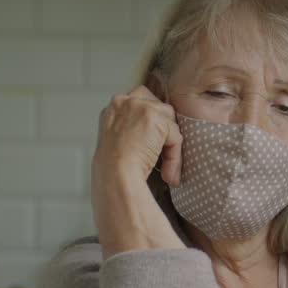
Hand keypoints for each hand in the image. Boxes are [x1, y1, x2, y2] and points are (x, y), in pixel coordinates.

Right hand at [91, 86, 184, 255]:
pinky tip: (167, 175)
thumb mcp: (122, 154)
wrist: (115, 186)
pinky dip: (175, 156)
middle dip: (166, 133)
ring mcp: (136, 107)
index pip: (142, 101)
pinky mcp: (153, 116)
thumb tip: (155, 147)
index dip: (155, 122)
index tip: (155, 147)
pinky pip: (177, 135)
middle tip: (158, 162)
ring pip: (170, 123)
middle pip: (161, 107)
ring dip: (171, 150)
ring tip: (163, 174)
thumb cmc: (117, 182)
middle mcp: (120, 102)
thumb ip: (134, 138)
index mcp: (110, 111)